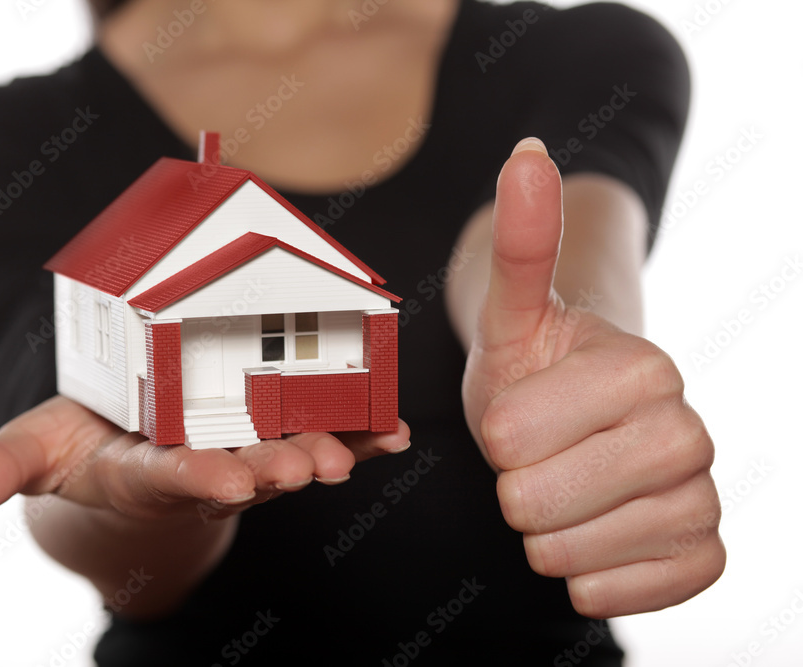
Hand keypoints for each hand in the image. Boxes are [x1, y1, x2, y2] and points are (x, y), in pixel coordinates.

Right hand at [0, 395, 410, 523]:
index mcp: (147, 470)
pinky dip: (360, 437)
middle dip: (276, 467)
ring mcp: (244, 451)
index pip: (172, 477)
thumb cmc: (86, 449)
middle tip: (305, 466)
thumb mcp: (35, 453)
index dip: (197, 478)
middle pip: (244, 468)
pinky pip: (323, 435)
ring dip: (325, 453)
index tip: (227, 479)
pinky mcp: (273, 435)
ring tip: (353, 452)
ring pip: (289, 452)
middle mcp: (204, 464)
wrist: (136, 457)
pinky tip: (394, 434)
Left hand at [462, 139, 724, 617]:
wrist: (577, 425)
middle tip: (536, 458)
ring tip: (562, 492)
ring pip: (573, 555)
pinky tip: (592, 537)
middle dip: (512, 487)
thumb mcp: (513, 315)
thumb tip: (526, 151)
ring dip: (544, 533)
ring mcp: (702, 496)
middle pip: (537, 501)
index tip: (518, 415)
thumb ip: (520, 243)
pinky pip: (629, 593)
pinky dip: (589, 578)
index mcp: (644, 369)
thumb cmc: (533, 372)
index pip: (509, 439)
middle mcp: (689, 431)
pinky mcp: (704, 553)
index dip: (494, 436)